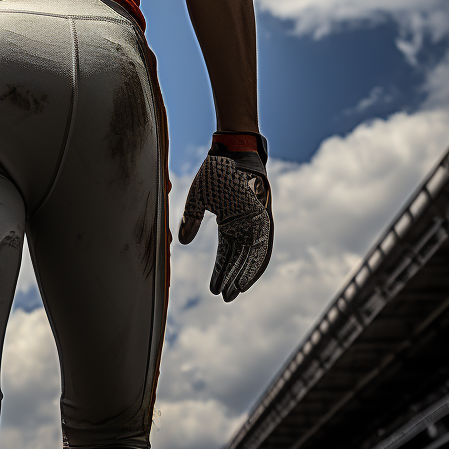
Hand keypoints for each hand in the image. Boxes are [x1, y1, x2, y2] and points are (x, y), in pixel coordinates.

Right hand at [179, 135, 272, 301]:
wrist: (232, 150)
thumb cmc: (215, 171)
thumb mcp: (198, 200)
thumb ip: (191, 221)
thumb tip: (183, 243)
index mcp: (229, 223)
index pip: (225, 255)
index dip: (219, 272)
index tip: (213, 290)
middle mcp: (244, 226)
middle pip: (239, 259)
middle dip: (232, 279)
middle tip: (226, 298)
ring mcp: (256, 222)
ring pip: (251, 255)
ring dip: (244, 274)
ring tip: (236, 292)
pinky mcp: (264, 216)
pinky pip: (263, 243)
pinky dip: (258, 260)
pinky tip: (251, 275)